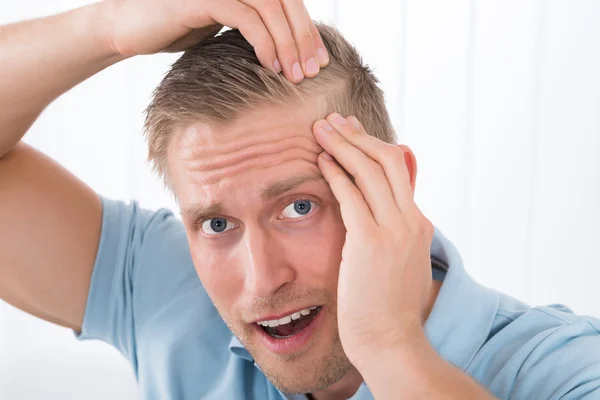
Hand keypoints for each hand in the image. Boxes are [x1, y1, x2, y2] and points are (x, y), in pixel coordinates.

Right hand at [100, 0, 328, 81]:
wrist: (131, 28)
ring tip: (296, 74)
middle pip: (287, 2)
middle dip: (305, 37)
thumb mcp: (225, 27)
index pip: (290, 2)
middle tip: (314, 70)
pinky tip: (271, 66)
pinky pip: (245, 17)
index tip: (320, 62)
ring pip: (270, 8)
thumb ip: (254, 27)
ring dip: (289, 43)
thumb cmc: (179, 30)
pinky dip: (264, 41)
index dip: (309, 30)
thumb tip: (290, 49)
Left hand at [312, 113, 434, 366]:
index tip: (351, 133)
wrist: (390, 340)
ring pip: (371, 170)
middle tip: (333, 121)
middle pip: (388, 159)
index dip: (373, 145)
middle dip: (358, 136)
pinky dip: (335, 173)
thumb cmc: (387, 305)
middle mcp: (411, 220)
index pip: (399, 169)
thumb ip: (392, 230)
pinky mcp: (370, 242)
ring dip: (343, 145)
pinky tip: (319, 160)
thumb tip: (376, 207)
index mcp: (418, 223)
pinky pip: (351, 195)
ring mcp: (394, 230)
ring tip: (320, 130)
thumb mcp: (397, 261)